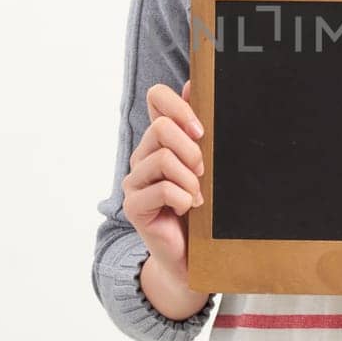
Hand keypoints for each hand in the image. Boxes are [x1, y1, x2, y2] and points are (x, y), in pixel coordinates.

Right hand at [122, 77, 205, 287]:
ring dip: (189, 178)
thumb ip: (198, 129)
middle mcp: (143, 155)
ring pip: (162, 158)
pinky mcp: (134, 205)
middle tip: (203, 172)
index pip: (156, 97)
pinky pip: (162, 189)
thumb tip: (194, 84)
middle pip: (161, 128)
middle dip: (191, 149)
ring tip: (198, 196)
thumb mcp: (207, 165)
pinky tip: (189, 209)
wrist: (193, 255)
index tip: (201, 130)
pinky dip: (184, 198)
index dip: (179, 105)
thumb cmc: (202, 208)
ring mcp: (135, 180)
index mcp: (160, 140)